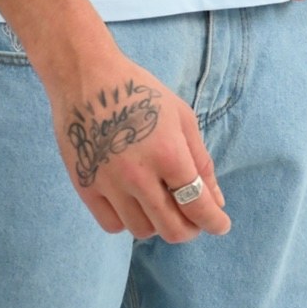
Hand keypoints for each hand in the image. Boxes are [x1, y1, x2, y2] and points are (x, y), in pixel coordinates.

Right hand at [46, 45, 231, 243]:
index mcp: (168, 154)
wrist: (86, 76)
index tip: (221, 224)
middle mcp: (138, 175)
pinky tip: (133, 201)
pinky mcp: (85, 186)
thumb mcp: (181, 116)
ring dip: (158, 224)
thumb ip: (201, 161)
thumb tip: (216, 201)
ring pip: (142, 231)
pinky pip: (112, 224)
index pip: (198, 206)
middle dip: (190, 229)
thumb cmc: (139, 91)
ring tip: (160, 202)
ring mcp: (109, 184)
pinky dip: (128, 220)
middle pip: (171, 229)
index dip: (215, 222)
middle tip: (192, 218)